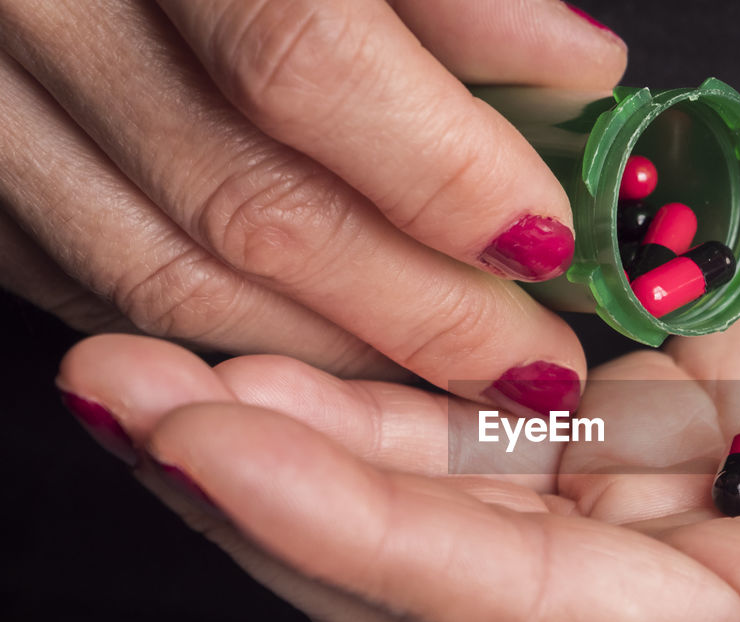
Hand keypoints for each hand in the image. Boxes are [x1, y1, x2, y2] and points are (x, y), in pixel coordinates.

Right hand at [2, 0, 624, 401]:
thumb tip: (569, 73)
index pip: (304, 57)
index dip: (442, 171)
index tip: (545, 238)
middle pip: (245, 204)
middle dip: (416, 311)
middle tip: (525, 358)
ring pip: (162, 275)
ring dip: (328, 347)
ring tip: (443, 365)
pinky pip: (88, 281)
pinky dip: (224, 330)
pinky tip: (324, 337)